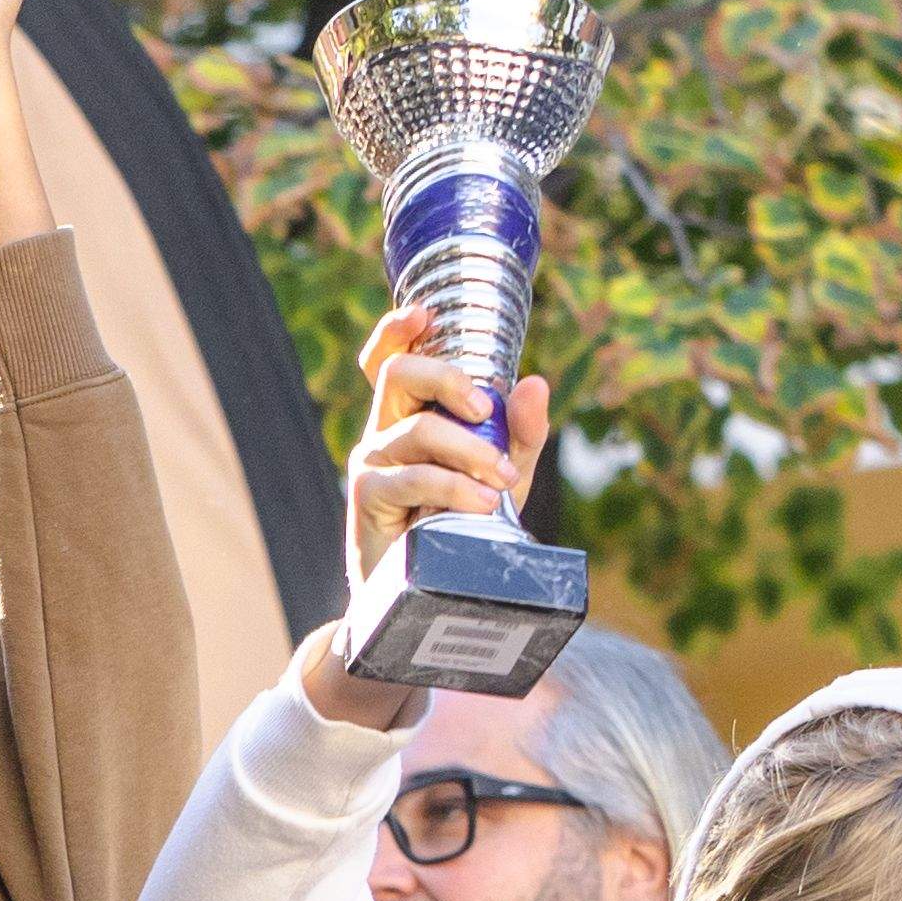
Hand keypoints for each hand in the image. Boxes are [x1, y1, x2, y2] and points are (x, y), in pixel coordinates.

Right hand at [338, 303, 544, 581]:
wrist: (429, 587)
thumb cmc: (461, 525)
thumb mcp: (504, 474)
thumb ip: (520, 432)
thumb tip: (534, 382)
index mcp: (410, 415)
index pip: (389, 360)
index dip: (397, 331)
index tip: (425, 313)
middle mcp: (385, 429)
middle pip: (397, 373)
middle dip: (446, 378)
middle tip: (483, 407)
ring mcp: (373, 461)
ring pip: (418, 430)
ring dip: (469, 451)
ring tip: (501, 480)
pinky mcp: (367, 496)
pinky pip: (413, 477)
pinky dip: (454, 487)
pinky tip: (481, 503)